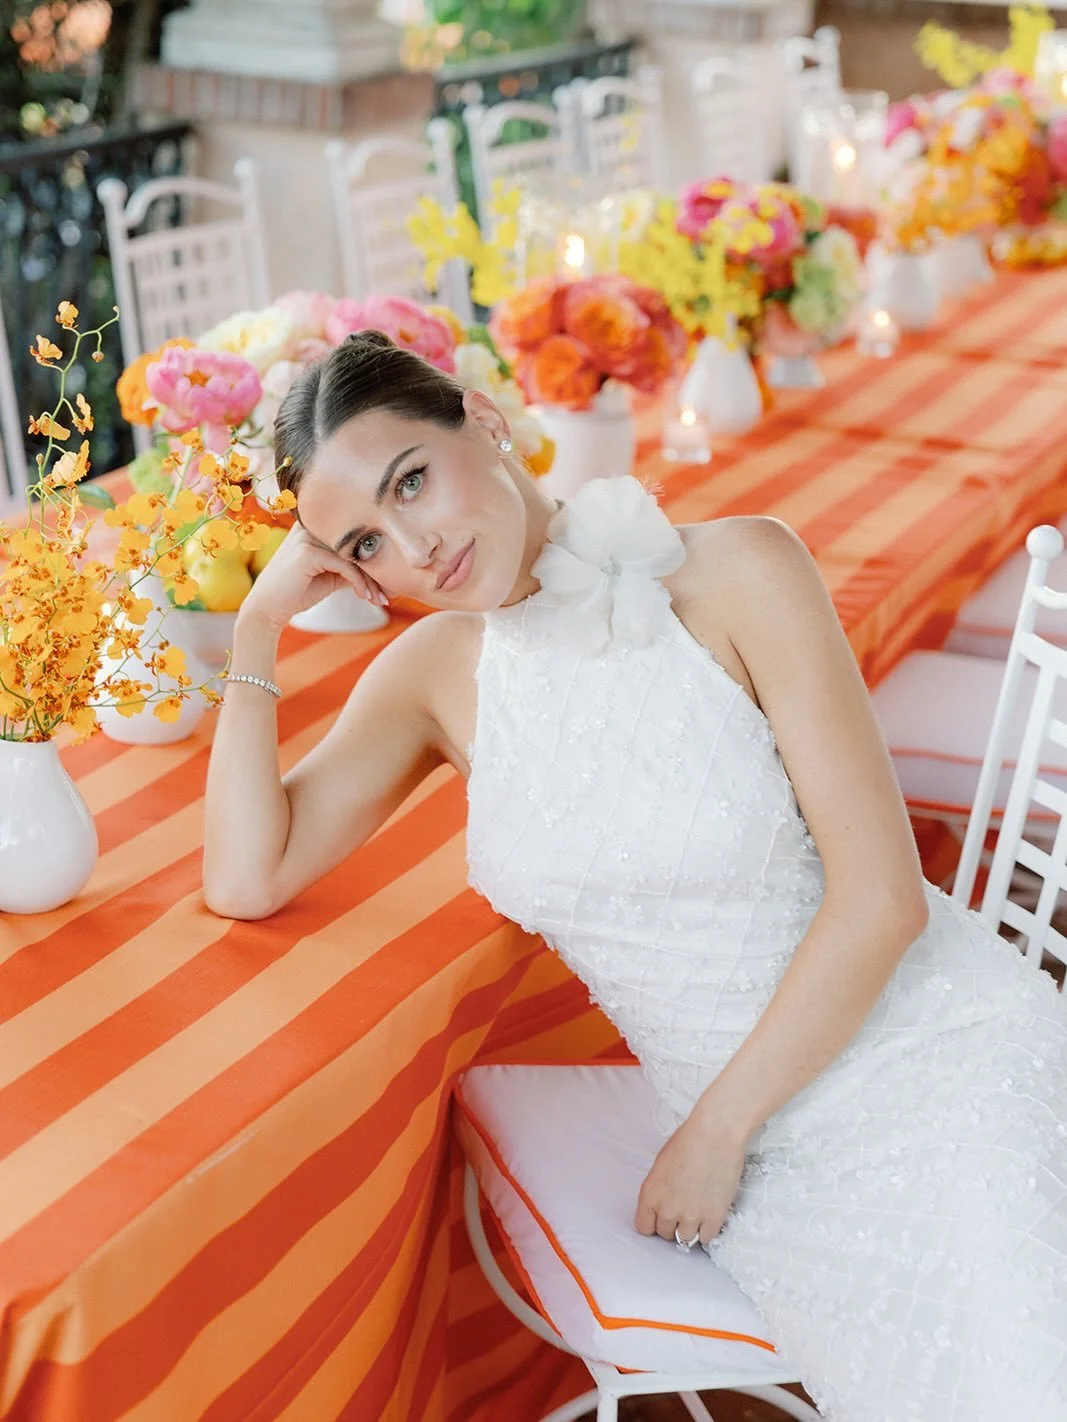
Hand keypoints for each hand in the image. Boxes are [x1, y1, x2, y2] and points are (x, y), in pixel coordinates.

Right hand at [239, 524, 386, 631]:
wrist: (267, 610)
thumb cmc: (298, 592)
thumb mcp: (330, 577)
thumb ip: (351, 568)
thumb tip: (382, 569)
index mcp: (315, 526)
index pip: (354, 537)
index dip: (374, 558)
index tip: (389, 581)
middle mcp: (310, 525)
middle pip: (357, 544)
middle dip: (378, 570)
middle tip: (391, 592)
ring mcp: (307, 537)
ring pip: (354, 555)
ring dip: (372, 580)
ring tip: (381, 600)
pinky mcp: (308, 553)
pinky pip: (345, 566)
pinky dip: (359, 583)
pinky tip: (364, 597)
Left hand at [634, 1112, 746, 1247]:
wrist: (714, 1136)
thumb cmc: (688, 1141)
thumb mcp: (661, 1165)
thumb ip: (658, 1190)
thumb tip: (663, 1202)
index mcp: (650, 1195)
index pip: (644, 1227)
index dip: (653, 1222)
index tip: (660, 1217)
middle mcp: (667, 1209)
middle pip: (664, 1234)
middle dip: (672, 1223)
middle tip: (682, 1209)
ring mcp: (690, 1216)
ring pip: (684, 1239)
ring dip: (689, 1229)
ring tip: (696, 1212)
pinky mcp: (713, 1218)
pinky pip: (706, 1238)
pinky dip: (707, 1230)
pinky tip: (709, 1216)